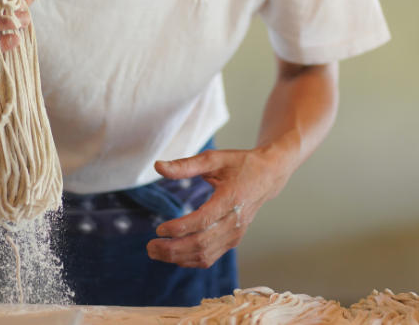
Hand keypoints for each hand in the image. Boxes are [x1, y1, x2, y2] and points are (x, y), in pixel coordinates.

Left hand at [147, 147, 291, 267]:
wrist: (268, 176)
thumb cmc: (240, 164)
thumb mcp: (214, 159)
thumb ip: (185, 165)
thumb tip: (158, 166)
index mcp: (232, 198)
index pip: (203, 221)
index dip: (180, 228)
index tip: (159, 229)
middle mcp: (235, 220)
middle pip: (202, 243)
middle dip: (173, 248)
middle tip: (150, 246)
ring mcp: (236, 233)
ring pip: (205, 254)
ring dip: (178, 257)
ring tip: (156, 252)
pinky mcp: (234, 239)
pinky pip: (210, 256)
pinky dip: (190, 259)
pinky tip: (174, 254)